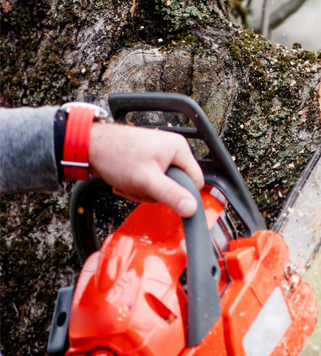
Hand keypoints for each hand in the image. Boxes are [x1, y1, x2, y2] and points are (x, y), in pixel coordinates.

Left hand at [88, 123, 203, 217]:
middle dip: (156, 193)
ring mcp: (159, 155)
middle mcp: (172, 149)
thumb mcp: (146, 180)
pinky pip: (151, 182)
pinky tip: (126, 181)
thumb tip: (192, 208)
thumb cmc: (115, 155)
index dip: (181, 194)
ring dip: (144, 191)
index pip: (195, 181)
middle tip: (140, 187)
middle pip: (176, 185)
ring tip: (129, 183)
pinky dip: (137, 186)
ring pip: (161, 186)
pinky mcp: (147, 161)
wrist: (89, 146)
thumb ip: (171, 195)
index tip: (163, 196)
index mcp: (179, 148)